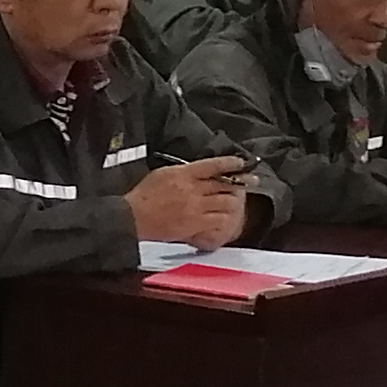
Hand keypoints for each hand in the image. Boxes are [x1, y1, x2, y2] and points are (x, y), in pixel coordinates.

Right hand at [126, 157, 247, 248]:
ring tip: (240, 200)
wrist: (134, 217)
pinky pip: (218, 220)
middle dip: (241, 182)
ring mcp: (195, 208)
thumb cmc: (143, 195)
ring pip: (225, 202)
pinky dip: (226, 219)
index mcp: (184, 174)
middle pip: (224, 183)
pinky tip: (229, 218)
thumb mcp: (163, 174)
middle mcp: (193, 190)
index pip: (213, 165)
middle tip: (253, 180)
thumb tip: (199, 170)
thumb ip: (183, 172)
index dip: (231, 163)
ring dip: (235, 201)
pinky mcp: (195, 224)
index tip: (242, 162)